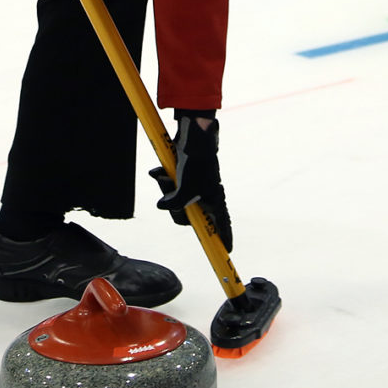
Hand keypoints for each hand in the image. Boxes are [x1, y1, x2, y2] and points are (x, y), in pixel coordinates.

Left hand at [151, 114, 230, 250]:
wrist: (192, 136)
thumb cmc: (196, 163)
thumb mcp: (185, 189)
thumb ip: (175, 204)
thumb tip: (162, 206)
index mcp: (214, 200)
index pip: (221, 224)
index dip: (225, 237)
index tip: (229, 250)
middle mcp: (206, 195)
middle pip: (188, 214)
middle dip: (173, 204)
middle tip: (168, 189)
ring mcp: (195, 186)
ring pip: (177, 200)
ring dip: (166, 188)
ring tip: (163, 176)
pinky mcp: (184, 177)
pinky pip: (172, 186)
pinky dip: (164, 179)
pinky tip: (158, 171)